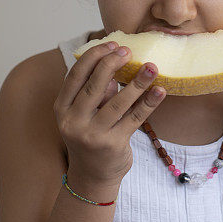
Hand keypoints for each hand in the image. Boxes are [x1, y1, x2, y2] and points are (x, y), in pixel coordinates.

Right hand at [54, 41, 166, 185]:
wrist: (93, 176)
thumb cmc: (90, 135)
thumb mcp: (85, 112)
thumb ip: (97, 90)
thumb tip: (116, 61)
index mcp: (62, 108)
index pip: (76, 75)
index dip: (94, 57)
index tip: (112, 44)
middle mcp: (74, 121)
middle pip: (94, 86)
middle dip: (112, 64)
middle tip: (129, 51)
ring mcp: (92, 135)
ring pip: (117, 102)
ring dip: (137, 82)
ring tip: (151, 67)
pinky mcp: (113, 145)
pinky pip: (134, 118)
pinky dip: (149, 103)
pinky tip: (160, 91)